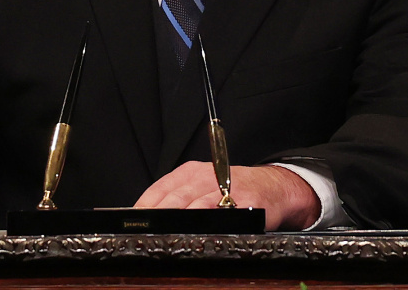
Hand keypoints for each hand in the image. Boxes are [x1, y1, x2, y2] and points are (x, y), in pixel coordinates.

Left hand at [134, 161, 320, 230]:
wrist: (273, 186)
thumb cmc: (231, 189)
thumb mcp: (201, 186)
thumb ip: (178, 199)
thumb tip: (146, 220)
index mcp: (190, 172)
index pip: (160, 189)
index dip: (144, 208)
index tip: (133, 223)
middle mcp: (206, 175)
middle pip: (175, 199)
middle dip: (159, 217)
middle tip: (147, 233)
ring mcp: (227, 187)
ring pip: (197, 205)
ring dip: (181, 220)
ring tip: (167, 234)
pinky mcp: (246, 201)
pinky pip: (225, 214)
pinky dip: (211, 223)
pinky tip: (201, 232)